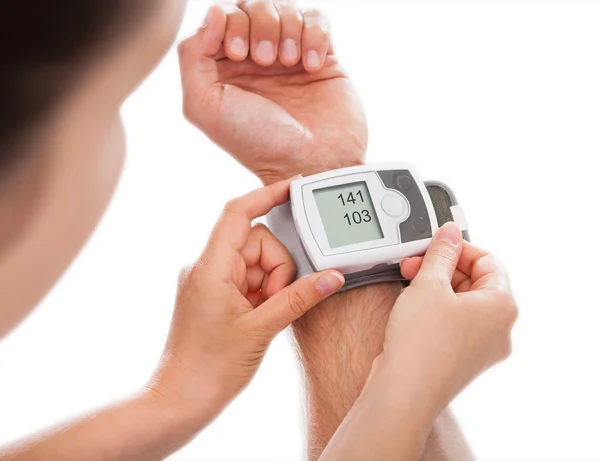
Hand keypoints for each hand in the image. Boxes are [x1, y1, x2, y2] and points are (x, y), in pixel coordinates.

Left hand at [148, 178, 344, 420]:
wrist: (182, 399)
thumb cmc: (209, 367)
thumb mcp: (262, 329)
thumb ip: (299, 298)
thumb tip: (331, 277)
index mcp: (210, 267)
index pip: (238, 213)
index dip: (267, 194)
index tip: (294, 187)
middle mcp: (207, 268)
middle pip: (257, 241)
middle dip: (277, 267)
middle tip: (275, 300)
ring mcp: (211, 282)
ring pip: (257, 262)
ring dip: (272, 283)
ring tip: (266, 315)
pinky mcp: (216, 295)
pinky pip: (249, 279)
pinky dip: (264, 292)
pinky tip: (262, 316)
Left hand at [178, 1, 366, 183]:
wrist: (310, 162)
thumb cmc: (256, 142)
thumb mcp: (205, 107)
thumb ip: (191, 56)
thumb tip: (215, 12)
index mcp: (224, 67)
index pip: (222, 15)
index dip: (229, 23)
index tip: (237, 54)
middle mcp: (256, 59)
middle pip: (254, 5)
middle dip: (259, 25)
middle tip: (266, 61)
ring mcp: (290, 57)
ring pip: (286, 8)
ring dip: (287, 29)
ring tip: (290, 63)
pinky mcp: (322, 58)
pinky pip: (317, 20)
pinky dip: (314, 35)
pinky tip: (312, 65)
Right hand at [372, 222, 517, 415]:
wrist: (403, 391)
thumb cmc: (421, 343)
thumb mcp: (429, 284)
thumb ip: (441, 253)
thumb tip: (450, 233)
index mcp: (503, 307)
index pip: (489, 260)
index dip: (459, 247)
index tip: (436, 243)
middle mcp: (498, 329)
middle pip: (475, 281)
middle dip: (443, 266)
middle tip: (414, 262)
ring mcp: (480, 347)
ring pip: (462, 302)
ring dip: (436, 285)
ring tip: (408, 280)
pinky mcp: (459, 358)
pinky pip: (452, 322)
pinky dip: (434, 308)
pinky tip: (411, 304)